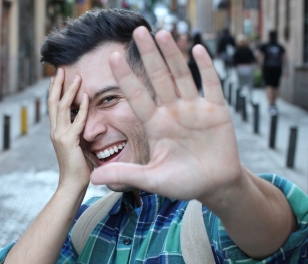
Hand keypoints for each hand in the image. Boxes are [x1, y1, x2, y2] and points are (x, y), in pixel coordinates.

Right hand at [48, 68, 91, 188]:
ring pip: (63, 107)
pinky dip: (82, 108)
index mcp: (57, 131)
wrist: (72, 186)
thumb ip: (79, 133)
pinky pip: (77, 121)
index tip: (58, 77)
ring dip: (69, 90)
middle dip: (57, 84)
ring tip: (75, 76)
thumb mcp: (78, 146)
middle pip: (54, 102)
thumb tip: (86, 123)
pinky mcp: (69, 142)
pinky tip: (85, 96)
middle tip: (60, 68)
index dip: (55, 90)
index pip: (54, 106)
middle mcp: (55, 131)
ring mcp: (60, 136)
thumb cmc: (78, 168)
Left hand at [90, 27, 242, 200]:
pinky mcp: (216, 111)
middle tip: (138, 31)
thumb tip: (91, 178)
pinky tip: (198, 49)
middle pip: (158, 78)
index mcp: (155, 124)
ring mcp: (194, 109)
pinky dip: (205, 68)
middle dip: (148, 55)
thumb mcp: (152, 179)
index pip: (137, 96)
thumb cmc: (183, 183)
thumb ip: (124, 174)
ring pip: (181, 76)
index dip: (126, 77)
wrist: (215, 186)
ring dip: (172, 54)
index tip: (112, 57)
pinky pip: (211, 85)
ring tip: (162, 32)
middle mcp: (172, 111)